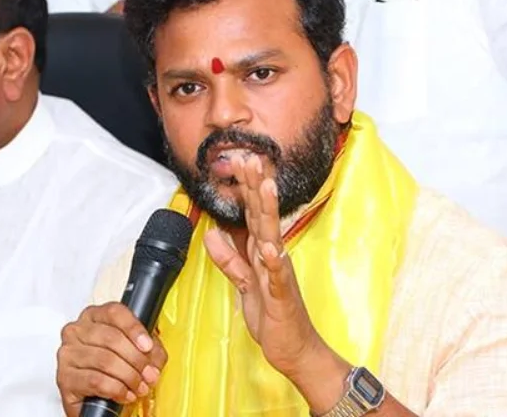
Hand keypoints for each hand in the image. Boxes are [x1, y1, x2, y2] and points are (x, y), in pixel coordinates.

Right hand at [56, 302, 167, 416]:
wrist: (94, 398)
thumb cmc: (113, 368)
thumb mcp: (136, 351)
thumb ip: (150, 350)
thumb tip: (154, 358)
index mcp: (95, 316)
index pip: (114, 312)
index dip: (134, 328)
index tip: (148, 346)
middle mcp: (77, 330)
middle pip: (112, 338)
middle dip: (137, 359)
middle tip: (149, 374)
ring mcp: (68, 353)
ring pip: (105, 360)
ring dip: (129, 376)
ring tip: (139, 386)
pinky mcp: (64, 377)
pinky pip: (96, 381)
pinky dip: (116, 389)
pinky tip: (124, 394)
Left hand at [204, 154, 321, 377]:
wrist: (294, 348)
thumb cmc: (272, 314)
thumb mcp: (244, 283)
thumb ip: (229, 258)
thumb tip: (212, 232)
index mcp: (263, 251)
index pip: (252, 214)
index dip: (245, 188)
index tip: (239, 160)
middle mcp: (273, 256)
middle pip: (262, 216)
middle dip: (255, 186)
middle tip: (250, 158)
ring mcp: (279, 274)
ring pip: (272, 237)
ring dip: (268, 212)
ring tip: (265, 187)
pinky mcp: (282, 296)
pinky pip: (277, 277)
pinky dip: (274, 262)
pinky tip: (271, 248)